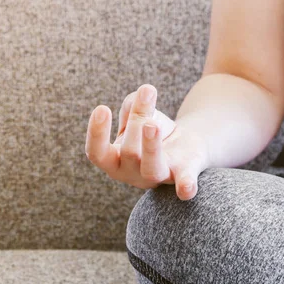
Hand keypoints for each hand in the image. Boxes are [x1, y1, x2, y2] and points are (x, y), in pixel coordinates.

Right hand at [85, 84, 209, 199]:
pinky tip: (186, 190)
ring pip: (151, 167)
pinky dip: (185, 186)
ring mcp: (157, 176)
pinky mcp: (183, 173)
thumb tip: (141, 96)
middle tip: (146, 94)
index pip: (97, 153)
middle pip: (129, 152)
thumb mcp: (137, 115)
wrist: (182, 143)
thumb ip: (132, 105)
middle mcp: (132, 173)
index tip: (102, 109)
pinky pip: (184, 182)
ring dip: (151, 146)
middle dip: (136, 121)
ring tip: (151, 124)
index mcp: (114, 160)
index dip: (97, 133)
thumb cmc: (150, 130)